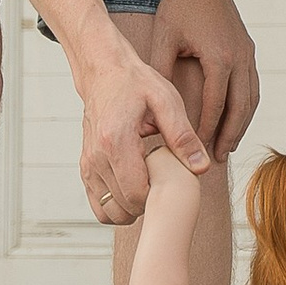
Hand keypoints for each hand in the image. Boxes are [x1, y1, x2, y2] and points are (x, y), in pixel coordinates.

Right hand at [78, 41, 209, 226]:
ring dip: (132, 207)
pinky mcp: (85, 169)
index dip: (158, 196)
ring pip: (109, 211)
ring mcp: (87, 165)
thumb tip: (201, 167)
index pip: (136, 194)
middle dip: (148, 203)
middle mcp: (96, 157)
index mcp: (116, 141)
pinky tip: (134, 187)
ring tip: (149, 183)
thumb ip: (183, 136)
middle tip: (163, 181)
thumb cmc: (136, 83)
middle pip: (125, 207)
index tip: (170, 180)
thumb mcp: (166, 101)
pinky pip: (98, 205)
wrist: (104, 72)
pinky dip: (116, 205)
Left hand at [151, 0, 258, 161]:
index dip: (207, 130)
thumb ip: (161, 71)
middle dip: (230, 135)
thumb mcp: (165, 38)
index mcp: (218, 58)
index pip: (215, 105)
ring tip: (230, 144)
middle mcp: (239, 59)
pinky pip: (253, 86)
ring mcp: (248, 55)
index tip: (198, 148)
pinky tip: (237, 119)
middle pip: (240, 108)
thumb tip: (152, 102)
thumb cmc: (180, 6)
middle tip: (220, 157)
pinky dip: (247, 107)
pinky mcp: (249, 51)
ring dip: (242, 124)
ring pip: (251, 99)